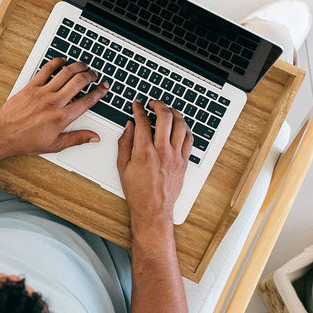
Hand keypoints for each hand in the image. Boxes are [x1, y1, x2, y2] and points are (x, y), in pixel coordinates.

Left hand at [0, 58, 108, 156]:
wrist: (3, 134)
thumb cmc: (25, 141)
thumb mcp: (54, 144)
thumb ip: (76, 139)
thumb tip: (93, 137)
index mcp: (62, 117)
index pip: (87, 101)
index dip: (99, 92)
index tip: (104, 87)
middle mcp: (54, 103)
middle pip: (79, 82)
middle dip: (90, 75)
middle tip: (94, 74)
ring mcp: (42, 93)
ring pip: (65, 73)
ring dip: (77, 66)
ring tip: (83, 65)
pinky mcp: (31, 87)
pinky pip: (46, 70)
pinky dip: (56, 62)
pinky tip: (62, 61)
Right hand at [116, 100, 192, 228]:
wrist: (153, 209)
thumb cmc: (137, 192)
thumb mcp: (122, 166)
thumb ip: (125, 143)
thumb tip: (129, 127)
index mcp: (144, 152)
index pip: (143, 121)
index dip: (139, 109)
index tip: (137, 105)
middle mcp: (162, 151)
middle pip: (165, 117)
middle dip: (159, 105)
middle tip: (153, 103)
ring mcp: (175, 156)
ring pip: (181, 125)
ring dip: (174, 113)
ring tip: (168, 111)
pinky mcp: (184, 162)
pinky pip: (189, 139)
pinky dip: (185, 128)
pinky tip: (180, 125)